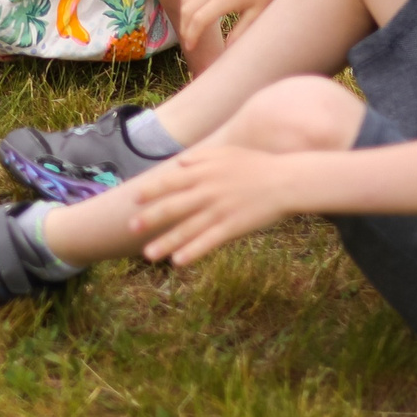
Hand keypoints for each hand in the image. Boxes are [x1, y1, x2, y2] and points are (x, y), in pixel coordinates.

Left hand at [128, 147, 298, 265]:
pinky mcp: (233, 227)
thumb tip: (180, 162)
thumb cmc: (257, 165)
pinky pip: (208, 242)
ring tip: (148, 256)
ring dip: (166, 243)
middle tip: (130, 229)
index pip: (170, 181)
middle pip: (173, 206)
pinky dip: (192, 252)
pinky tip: (178, 262)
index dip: (151, 191)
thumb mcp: (227, 153)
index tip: (133, 199)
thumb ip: (201, 157)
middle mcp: (207, 191)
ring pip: (187, 229)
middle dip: (150, 218)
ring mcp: (219, 210)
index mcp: (204, 172)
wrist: (286, 180)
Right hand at [177, 0, 295, 59]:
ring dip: (185, 13)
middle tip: (189, 41)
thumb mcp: (257, 13)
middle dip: (185, 27)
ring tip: (190, 26)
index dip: (191, 36)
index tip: (191, 47)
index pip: (198, 20)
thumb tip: (228, 50)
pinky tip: (195, 5)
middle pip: (187, 10)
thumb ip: (240, 32)